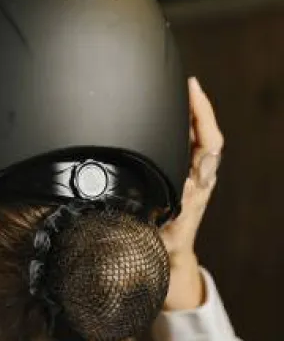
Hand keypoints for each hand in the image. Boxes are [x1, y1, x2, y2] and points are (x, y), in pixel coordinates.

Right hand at [160, 77, 223, 309]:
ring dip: (193, 115)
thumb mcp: (153, 229)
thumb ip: (148, 214)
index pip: (208, 143)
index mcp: (195, 186)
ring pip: (201, 139)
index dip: (202, 114)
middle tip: (186, 82)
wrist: (170, 258)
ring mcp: (195, 177)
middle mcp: (200, 178)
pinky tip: (174, 117)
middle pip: (208, 135)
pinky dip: (185, 128)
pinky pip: (191, 147)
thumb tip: (132, 200)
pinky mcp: (188, 177)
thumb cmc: (161, 244)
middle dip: (199, 107)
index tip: (192, 90)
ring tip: (181, 92)